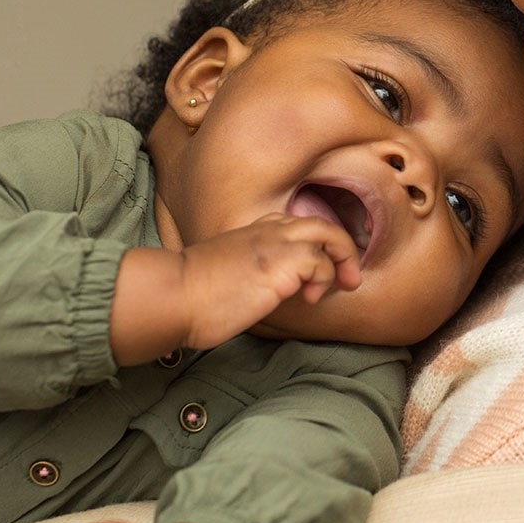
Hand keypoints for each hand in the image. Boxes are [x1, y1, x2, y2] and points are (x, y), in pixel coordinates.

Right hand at [177, 213, 360, 348]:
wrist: (175, 295)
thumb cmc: (189, 295)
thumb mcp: (220, 274)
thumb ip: (243, 273)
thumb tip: (254, 294)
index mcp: (249, 233)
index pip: (291, 224)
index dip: (312, 243)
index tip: (316, 269)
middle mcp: (265, 231)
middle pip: (319, 223)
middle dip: (342, 247)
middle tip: (349, 276)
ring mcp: (274, 244)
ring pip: (329, 233)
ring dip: (343, 259)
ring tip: (343, 285)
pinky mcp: (281, 264)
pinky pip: (320, 262)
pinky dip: (324, 279)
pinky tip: (310, 299)